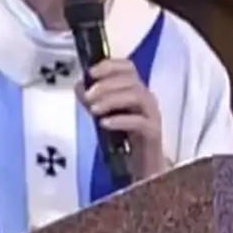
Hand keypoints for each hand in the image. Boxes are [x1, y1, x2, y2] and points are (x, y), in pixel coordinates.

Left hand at [79, 59, 170, 179]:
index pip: (128, 67)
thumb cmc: (125, 138)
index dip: (110, 66)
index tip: (90, 72)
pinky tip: (104, 124)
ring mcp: (152, 115)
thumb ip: (92, 100)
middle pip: (131, 80)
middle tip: (88, 96)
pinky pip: (140, 122)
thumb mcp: (104, 115)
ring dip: (112, 99)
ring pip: (137, 96)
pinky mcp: (153, 133)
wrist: (143, 166)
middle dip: (106, 85)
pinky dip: (120, 120)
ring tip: (93, 110)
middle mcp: (146, 98)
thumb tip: (79, 85)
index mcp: (135, 89)